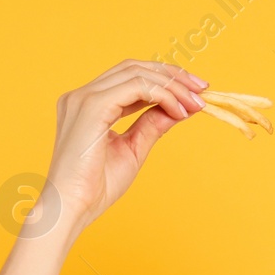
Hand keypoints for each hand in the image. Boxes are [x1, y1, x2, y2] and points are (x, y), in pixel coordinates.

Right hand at [35, 59, 208, 237]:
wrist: (72, 208)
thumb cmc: (95, 188)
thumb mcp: (132, 150)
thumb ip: (151, 125)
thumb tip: (179, 108)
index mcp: (87, 105)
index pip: (129, 77)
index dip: (164, 79)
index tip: (193, 92)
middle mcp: (82, 95)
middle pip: (134, 67)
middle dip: (172, 75)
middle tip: (202, 89)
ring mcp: (85, 98)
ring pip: (137, 73)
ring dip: (172, 86)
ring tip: (195, 103)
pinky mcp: (92, 106)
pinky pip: (137, 87)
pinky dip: (163, 95)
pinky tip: (179, 111)